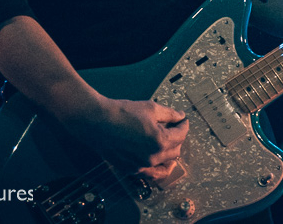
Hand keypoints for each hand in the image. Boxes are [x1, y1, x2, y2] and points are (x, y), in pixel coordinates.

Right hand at [64, 96, 189, 180]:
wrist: (98, 122)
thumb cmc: (122, 113)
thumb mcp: (151, 108)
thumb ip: (170, 114)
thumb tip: (180, 116)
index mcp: (160, 141)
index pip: (181, 135)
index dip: (184, 125)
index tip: (183, 120)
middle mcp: (152, 157)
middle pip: (175, 150)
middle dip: (178, 138)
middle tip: (175, 128)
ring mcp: (141, 166)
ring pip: (165, 164)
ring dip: (170, 153)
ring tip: (169, 144)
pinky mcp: (131, 169)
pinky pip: (151, 174)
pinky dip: (158, 168)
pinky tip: (159, 161)